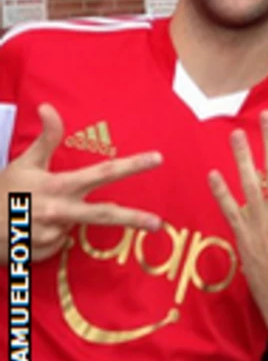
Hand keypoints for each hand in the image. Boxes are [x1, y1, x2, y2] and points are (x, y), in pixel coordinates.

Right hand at [1, 103, 163, 262]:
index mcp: (59, 186)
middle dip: (134, 218)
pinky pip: (61, 242)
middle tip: (158, 222)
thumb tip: (49, 107)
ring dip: (67, 219)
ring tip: (40, 212)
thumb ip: (46, 138)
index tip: (157, 158)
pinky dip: (53, 234)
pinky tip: (33, 228)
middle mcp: (60, 212)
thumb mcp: (25, 162)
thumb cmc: (3, 192)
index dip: (132, 165)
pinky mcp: (46, 253)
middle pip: (105, 215)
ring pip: (76, 227)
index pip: (104, 173)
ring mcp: (53, 235)